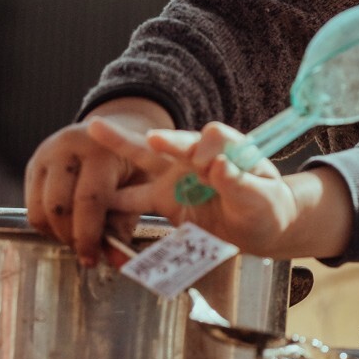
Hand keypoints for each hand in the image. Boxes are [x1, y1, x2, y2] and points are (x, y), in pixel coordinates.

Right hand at [25, 98, 172, 265]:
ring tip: (76, 239)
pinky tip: (66, 226)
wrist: (115, 130)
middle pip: (58, 206)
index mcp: (102, 150)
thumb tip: (116, 263)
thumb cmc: (133, 164)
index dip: (88, 235)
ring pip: (39, 208)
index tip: (92, 260)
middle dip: (70, 237)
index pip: (89, 200)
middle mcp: (69, 147)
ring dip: (55, 233)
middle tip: (85, 252)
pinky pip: (31, 205)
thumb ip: (126, 223)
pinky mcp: (33, 164)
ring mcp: (46, 154)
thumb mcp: (141, 186)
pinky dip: (46, 224)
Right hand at [88, 118, 351, 260]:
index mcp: (227, 149)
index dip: (209, 148)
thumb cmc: (267, 206)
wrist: (260, 227)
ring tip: (93, 131)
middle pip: (173, 141)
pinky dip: (115, 204)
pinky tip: (91, 200)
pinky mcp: (165, 201)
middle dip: (158, 137)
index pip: (213, 137)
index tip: (211, 167)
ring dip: (121, 148)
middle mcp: (198, 158)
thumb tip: (221, 166)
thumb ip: (241, 183)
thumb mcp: (262, 197)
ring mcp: (177, 178)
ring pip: (146, 161)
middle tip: (142, 134)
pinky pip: (136, 201)